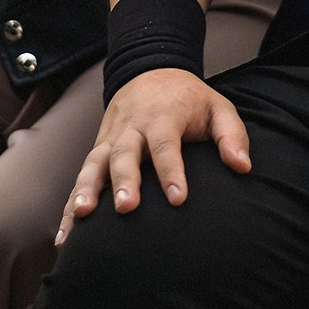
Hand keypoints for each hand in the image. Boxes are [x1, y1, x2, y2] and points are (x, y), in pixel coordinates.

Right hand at [57, 69, 250, 243]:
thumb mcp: (217, 106)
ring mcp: (110, 140)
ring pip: (94, 165)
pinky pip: (81, 179)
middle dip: (125, 181)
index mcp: (163, 117)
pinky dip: (70, 206)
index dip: (172, 171)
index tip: (179, 198)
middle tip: (127, 208)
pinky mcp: (97, 152)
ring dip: (87, 190)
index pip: (166, 144)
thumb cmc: (188, 99)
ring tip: (83, 216)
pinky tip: (65, 237)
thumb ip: (231, 134)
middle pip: (125, 154)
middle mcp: (132, 128)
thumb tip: (242, 166)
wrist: (149, 71)